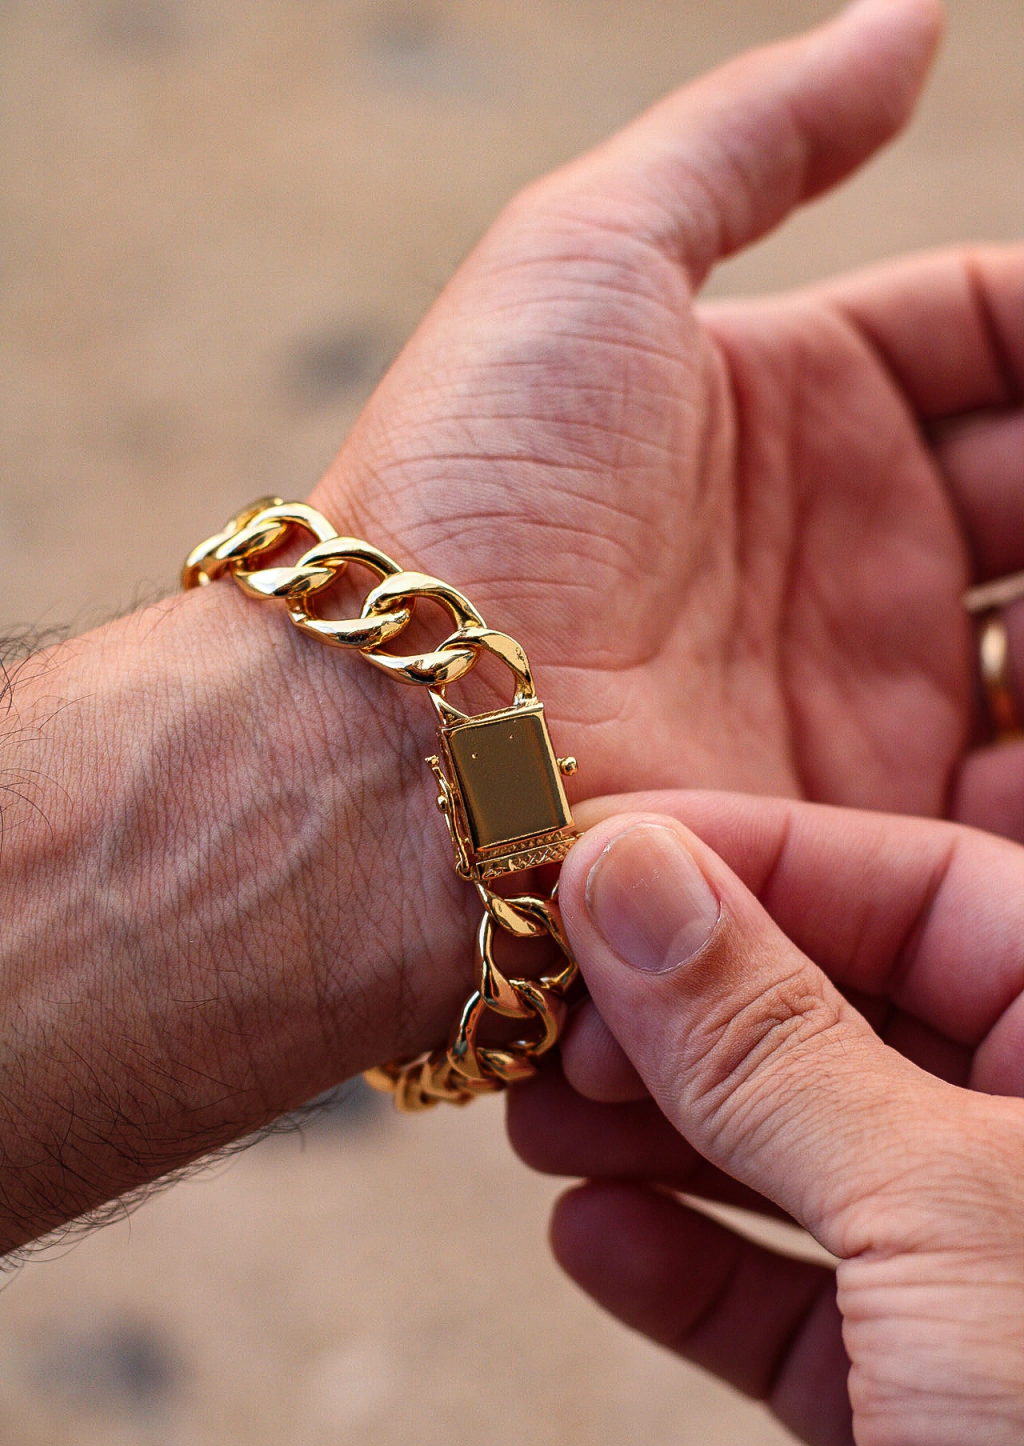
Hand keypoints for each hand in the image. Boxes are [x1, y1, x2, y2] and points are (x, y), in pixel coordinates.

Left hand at [316, 0, 1023, 835]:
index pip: (993, 326)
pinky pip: (1020, 763)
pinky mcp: (875, 807)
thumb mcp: (593, 255)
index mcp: (799, 399)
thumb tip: (908, 22)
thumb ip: (758, 137)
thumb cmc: (476, 484)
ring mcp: (868, 678)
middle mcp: (848, 541)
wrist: (404, 724)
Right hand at [509, 796, 1023, 1445]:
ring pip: (811, 1161)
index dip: (745, 859)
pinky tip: (593, 1240)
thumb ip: (768, 1038)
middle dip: (681, 1015)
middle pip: (846, 1018)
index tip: (593, 858)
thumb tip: (627, 872)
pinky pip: (810, 1309)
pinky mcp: (952, 1406)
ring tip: (535, 1118)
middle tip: (546, 1013)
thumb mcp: (937, 1210)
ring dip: (660, 1139)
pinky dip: (697, 1275)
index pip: (917, 884)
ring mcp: (1006, 1278)